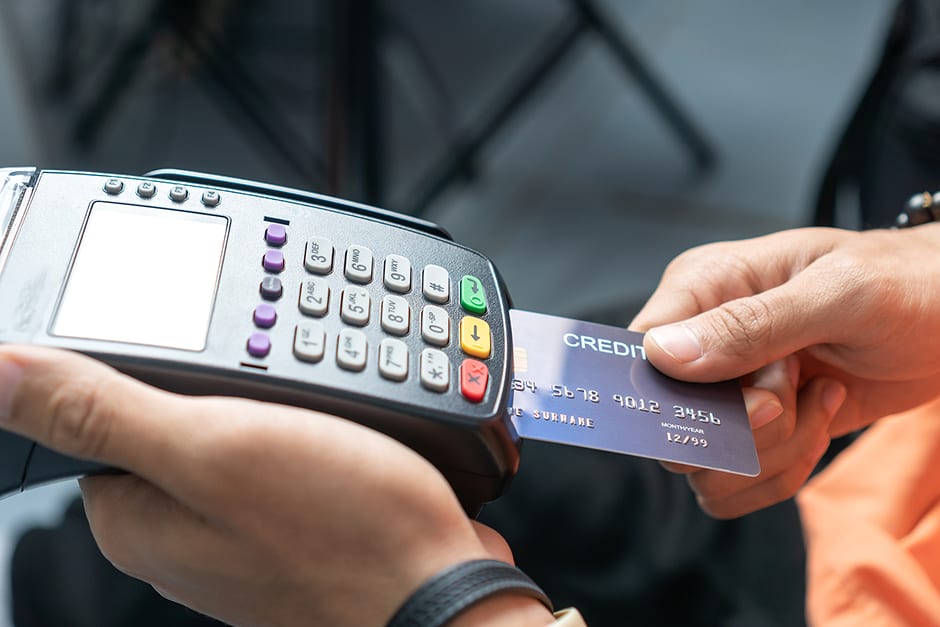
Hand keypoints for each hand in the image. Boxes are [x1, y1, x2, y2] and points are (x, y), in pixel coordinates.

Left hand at [0, 346, 552, 626]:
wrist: (442, 589)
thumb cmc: (343, 528)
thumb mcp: (216, 447)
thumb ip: (105, 410)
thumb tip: (2, 374)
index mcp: (137, 515)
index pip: (94, 415)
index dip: (134, 361)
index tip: (184, 334)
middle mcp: (182, 531)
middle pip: (172, 420)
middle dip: (220, 380)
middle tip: (271, 373)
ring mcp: (244, 531)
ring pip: (239, 432)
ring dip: (273, 402)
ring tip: (317, 399)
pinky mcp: (297, 525)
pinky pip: (286, 456)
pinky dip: (310, 430)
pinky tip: (345, 428)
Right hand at [631, 225, 939, 514]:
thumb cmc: (905, 283)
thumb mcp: (838, 293)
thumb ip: (750, 324)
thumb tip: (663, 355)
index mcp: (702, 289)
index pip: (640, 355)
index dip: (680, 393)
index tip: (751, 398)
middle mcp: (702, 341)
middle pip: (671, 422)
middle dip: (743, 426)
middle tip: (794, 391)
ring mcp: (726, 390)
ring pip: (707, 465)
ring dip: (774, 450)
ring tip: (820, 395)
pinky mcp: (753, 429)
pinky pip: (739, 482)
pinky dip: (787, 468)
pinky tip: (823, 414)